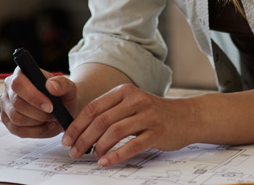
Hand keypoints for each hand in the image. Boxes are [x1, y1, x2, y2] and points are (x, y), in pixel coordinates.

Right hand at [1, 67, 79, 138]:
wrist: (63, 108)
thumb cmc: (63, 95)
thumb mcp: (68, 88)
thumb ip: (62, 84)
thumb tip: (50, 85)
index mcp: (21, 73)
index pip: (18, 83)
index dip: (32, 96)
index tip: (50, 106)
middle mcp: (10, 88)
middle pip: (17, 103)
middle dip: (38, 113)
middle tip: (53, 114)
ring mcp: (7, 105)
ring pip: (17, 118)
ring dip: (37, 122)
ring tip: (50, 119)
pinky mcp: (8, 121)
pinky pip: (18, 130)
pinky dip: (35, 131)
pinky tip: (46, 126)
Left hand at [61, 84, 192, 166]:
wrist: (186, 116)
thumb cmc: (153, 113)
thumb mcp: (131, 104)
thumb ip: (110, 112)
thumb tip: (81, 130)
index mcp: (123, 92)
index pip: (93, 108)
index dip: (77, 125)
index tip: (67, 139)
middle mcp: (134, 100)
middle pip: (101, 121)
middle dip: (84, 138)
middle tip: (74, 152)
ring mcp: (147, 116)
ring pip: (114, 132)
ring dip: (98, 147)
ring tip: (92, 156)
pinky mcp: (157, 132)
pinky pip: (132, 145)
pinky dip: (116, 155)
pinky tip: (106, 162)